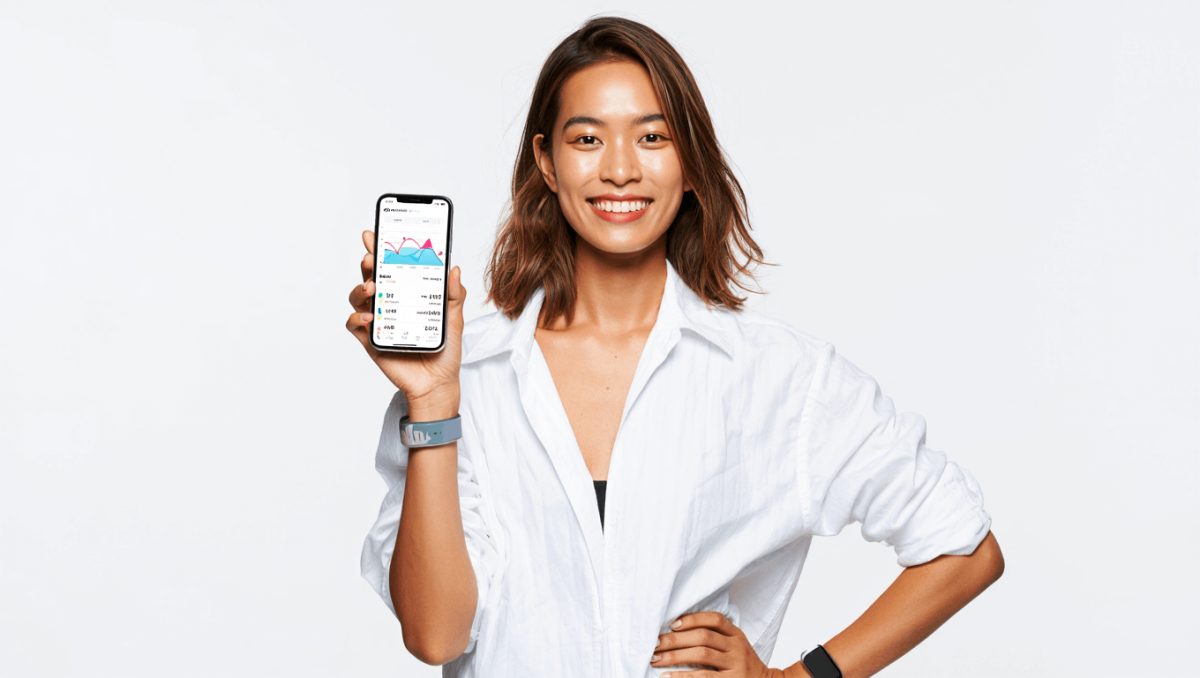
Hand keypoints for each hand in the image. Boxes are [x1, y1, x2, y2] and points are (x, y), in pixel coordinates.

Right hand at [345, 229, 465, 405]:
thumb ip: (454, 295)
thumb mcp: (455, 319)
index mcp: (407, 293)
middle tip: (372, 256)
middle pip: (371, 276)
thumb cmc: (445, 349)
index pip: (391, 266)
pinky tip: (371, 317)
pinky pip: (354, 324)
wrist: (438, 382)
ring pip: (358, 296)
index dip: (381, 249)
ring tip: (372, 287)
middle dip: (368, 262)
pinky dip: (358, 317)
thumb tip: (453, 269)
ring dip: (360, 287)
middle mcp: (389, 303)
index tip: (376, 233)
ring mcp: (378, 320)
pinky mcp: (370, 340)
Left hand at [650, 611, 784, 677]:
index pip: (715, 619)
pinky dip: (683, 676)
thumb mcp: (735, 646)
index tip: (672, 624)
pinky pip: (704, 676)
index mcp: (736, 634)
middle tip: (655, 643)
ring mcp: (736, 664)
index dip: (693, 619)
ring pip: (701, 654)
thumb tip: (677, 631)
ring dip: (675, 656)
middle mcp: (737, 647)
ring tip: (656, 659)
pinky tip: (668, 676)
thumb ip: (716, 637)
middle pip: (703, 636)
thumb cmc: (741, 664)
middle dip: (675, 639)